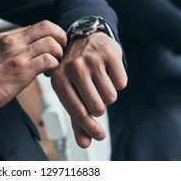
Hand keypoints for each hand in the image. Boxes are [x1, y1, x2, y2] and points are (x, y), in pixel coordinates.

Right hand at [0, 21, 65, 120]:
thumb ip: (7, 48)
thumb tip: (25, 49)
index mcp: (3, 36)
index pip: (36, 26)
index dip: (50, 34)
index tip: (54, 45)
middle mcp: (11, 41)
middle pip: (47, 26)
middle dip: (61, 37)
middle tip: (61, 50)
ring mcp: (17, 55)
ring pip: (51, 43)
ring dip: (58, 54)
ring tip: (53, 65)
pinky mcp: (22, 71)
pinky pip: (48, 60)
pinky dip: (54, 66)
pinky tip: (47, 74)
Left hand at [49, 32, 126, 147]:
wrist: (85, 37)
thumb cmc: (76, 70)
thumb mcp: (71, 92)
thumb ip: (77, 119)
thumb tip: (85, 143)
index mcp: (59, 80)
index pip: (77, 111)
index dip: (89, 127)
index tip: (99, 136)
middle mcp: (73, 68)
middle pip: (97, 107)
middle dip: (100, 106)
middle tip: (95, 95)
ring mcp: (91, 59)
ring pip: (111, 97)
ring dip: (109, 94)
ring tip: (100, 82)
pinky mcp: (109, 53)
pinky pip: (121, 83)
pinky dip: (118, 82)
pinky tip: (108, 72)